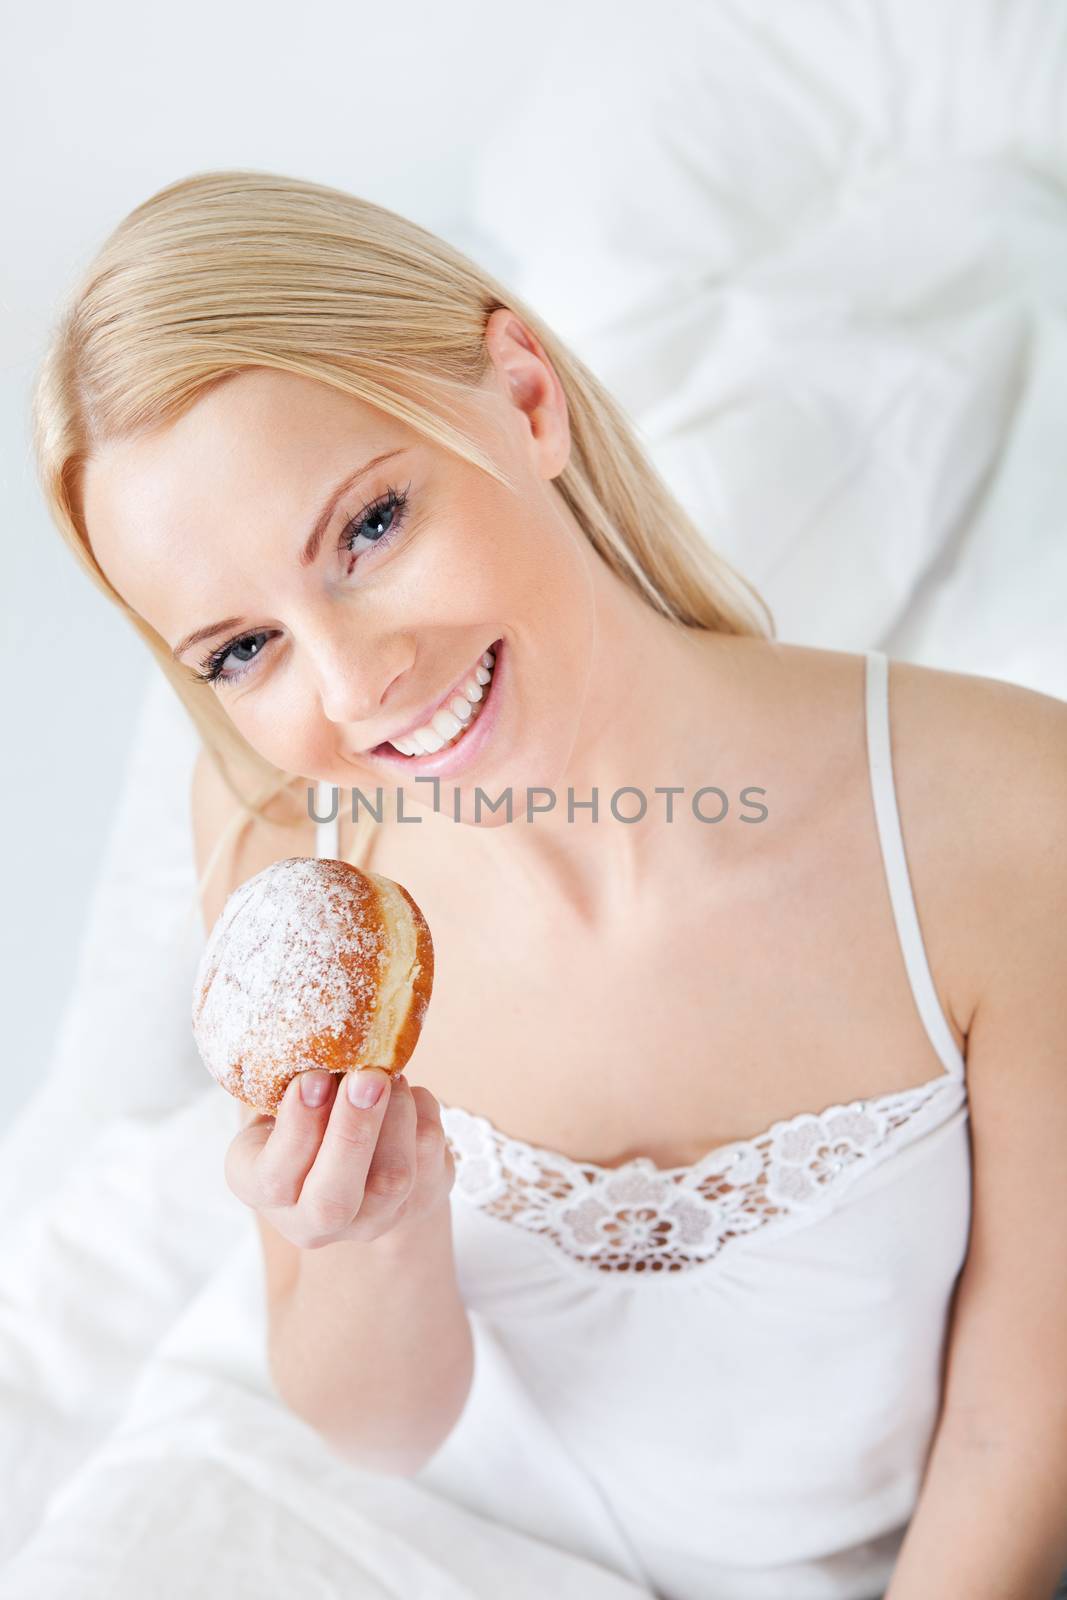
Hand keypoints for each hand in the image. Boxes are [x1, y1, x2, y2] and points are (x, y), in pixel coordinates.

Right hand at [224, 1069, 455, 1249]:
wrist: (354, 1157)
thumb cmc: (303, 1112)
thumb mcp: (278, 1098)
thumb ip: (289, 1083)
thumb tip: (316, 1041)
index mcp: (259, 1187)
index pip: (274, 1178)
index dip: (298, 1127)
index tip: (315, 1077)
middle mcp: (310, 1221)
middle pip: (333, 1201)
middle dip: (353, 1132)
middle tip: (367, 1076)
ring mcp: (368, 1222)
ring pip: (392, 1180)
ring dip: (396, 1114)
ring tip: (387, 1075)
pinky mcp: (414, 1204)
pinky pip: (430, 1158)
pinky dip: (423, 1111)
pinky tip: (406, 1092)